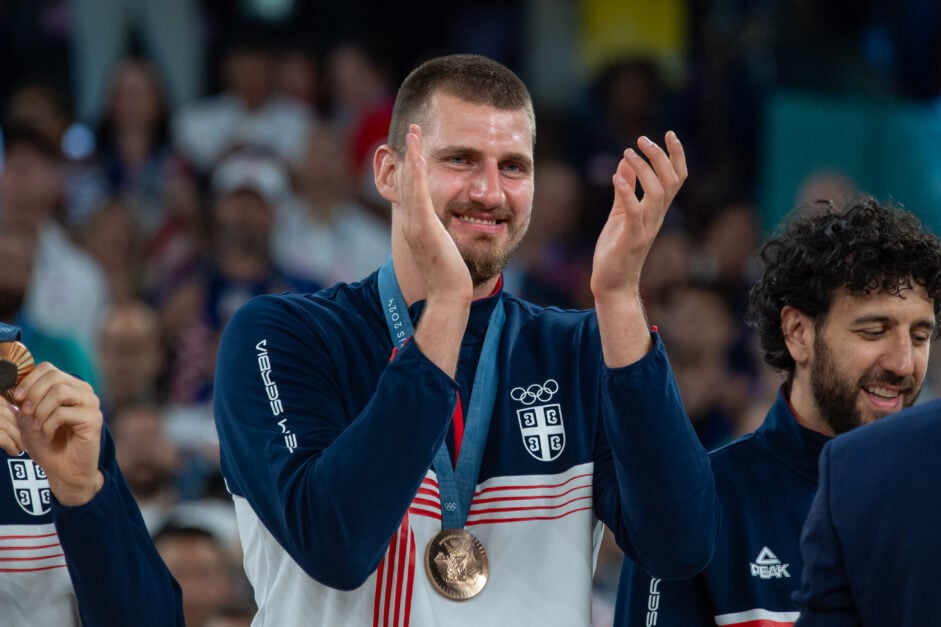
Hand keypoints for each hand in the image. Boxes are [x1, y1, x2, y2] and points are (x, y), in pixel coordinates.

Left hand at [11, 363, 103, 505]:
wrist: (64, 471)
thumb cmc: (47, 443)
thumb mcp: (31, 417)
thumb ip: (27, 398)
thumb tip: (15, 380)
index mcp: (71, 386)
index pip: (48, 368)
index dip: (28, 381)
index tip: (17, 399)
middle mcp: (84, 391)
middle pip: (54, 377)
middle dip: (33, 395)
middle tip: (26, 414)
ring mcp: (91, 404)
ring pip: (60, 392)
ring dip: (41, 411)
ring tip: (38, 427)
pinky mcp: (94, 419)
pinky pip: (63, 413)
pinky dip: (49, 426)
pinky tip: (48, 436)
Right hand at [398, 124, 472, 304]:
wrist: (449, 294)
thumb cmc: (451, 274)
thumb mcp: (445, 245)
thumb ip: (441, 232)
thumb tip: (448, 225)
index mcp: (417, 223)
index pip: (412, 188)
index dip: (412, 164)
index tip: (416, 144)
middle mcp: (411, 221)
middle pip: (407, 179)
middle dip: (409, 152)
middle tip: (411, 128)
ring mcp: (415, 224)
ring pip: (411, 183)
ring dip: (412, 155)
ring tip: (413, 132)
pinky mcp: (424, 229)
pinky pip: (420, 197)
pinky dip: (418, 175)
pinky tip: (420, 157)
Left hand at [590, 132, 686, 302]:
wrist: (612, 283)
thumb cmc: (616, 250)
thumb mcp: (619, 214)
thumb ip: (624, 190)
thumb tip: (624, 163)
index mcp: (655, 210)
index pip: (676, 178)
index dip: (676, 155)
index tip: (669, 133)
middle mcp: (656, 217)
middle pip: (671, 181)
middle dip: (660, 157)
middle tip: (642, 140)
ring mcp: (645, 228)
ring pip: (657, 193)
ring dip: (644, 170)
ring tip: (628, 153)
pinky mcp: (631, 238)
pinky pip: (634, 212)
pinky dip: (627, 192)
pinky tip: (616, 176)